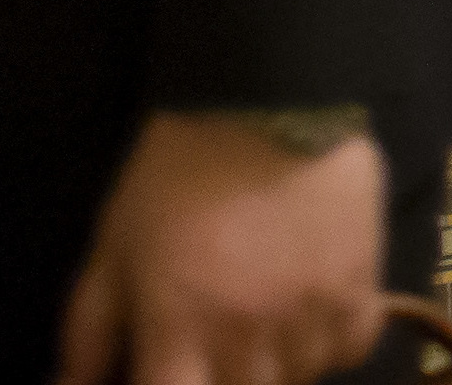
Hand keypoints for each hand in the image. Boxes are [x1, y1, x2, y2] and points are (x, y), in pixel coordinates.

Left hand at [53, 111, 386, 384]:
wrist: (270, 95)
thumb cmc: (176, 171)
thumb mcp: (114, 245)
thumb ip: (89, 330)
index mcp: (179, 330)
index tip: (160, 365)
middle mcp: (250, 338)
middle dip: (216, 377)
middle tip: (206, 340)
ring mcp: (312, 317)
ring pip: (295, 380)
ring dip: (270, 366)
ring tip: (253, 324)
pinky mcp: (361, 288)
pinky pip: (348, 350)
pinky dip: (326, 344)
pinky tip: (304, 313)